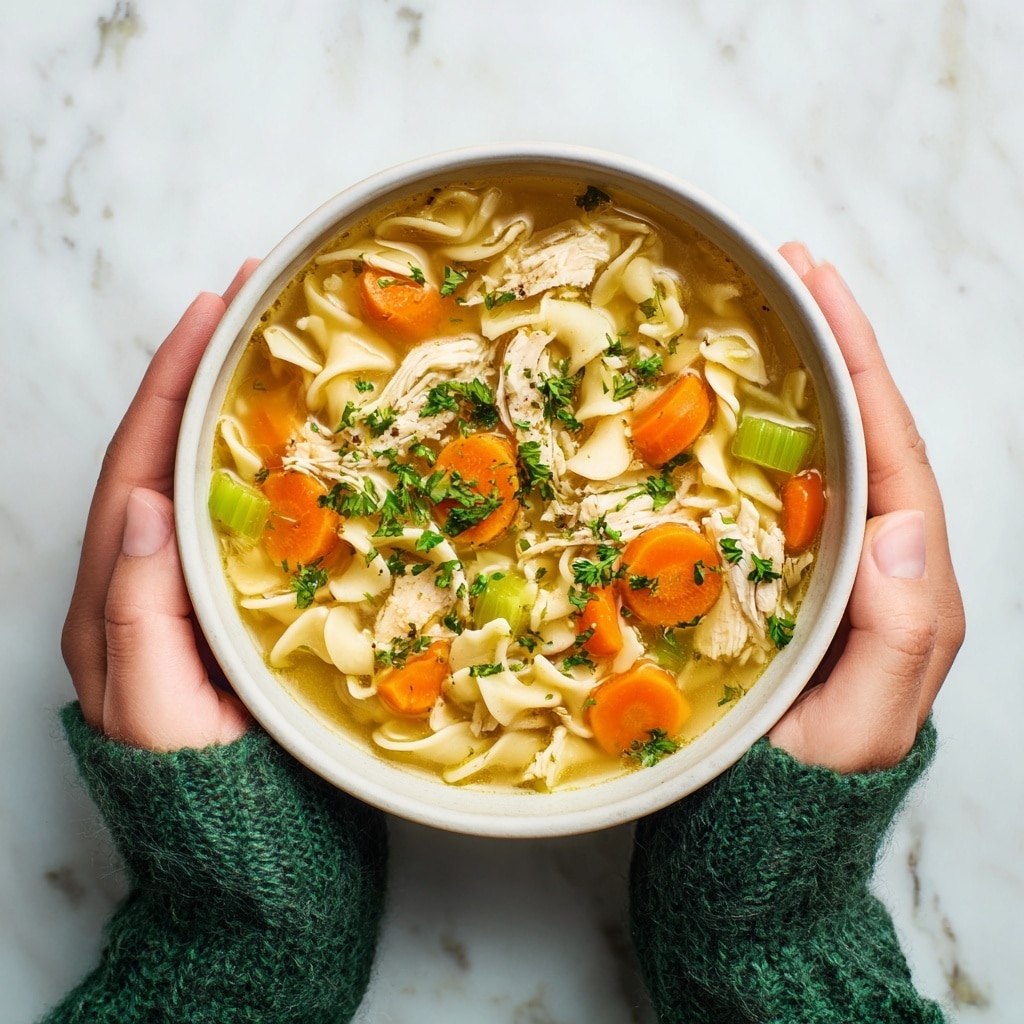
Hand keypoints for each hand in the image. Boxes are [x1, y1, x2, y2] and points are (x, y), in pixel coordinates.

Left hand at [61, 261, 260, 750]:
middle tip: (249, 303)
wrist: (245, 854)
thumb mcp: (157, 710)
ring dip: (231, 409)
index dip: (171, 382)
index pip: (138, 463)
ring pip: (203, 478)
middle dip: (199, 372)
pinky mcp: (231, 604)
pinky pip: (241, 518)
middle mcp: (144, 580)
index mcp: (114, 597)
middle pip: (164, 453)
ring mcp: (189, 590)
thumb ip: (139, 614)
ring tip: (274, 351)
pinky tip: (300, 442)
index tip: (212, 308)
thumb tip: (146, 503)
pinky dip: (263, 465)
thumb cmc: (206, 794)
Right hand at [767, 244, 964, 772]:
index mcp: (899, 574)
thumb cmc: (813, 775)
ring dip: (789, 377)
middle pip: (855, 428)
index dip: (858, 362)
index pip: (887, 445)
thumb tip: (900, 524)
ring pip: (809, 451)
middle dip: (830, 344)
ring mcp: (812, 558)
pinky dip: (742, 437)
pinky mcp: (762, 572)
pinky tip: (709, 404)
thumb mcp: (870, 718)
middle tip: (788, 269)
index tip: (821, 288)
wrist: (763, 819)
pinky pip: (758, 491)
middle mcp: (864, 553)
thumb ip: (904, 630)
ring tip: (756, 310)